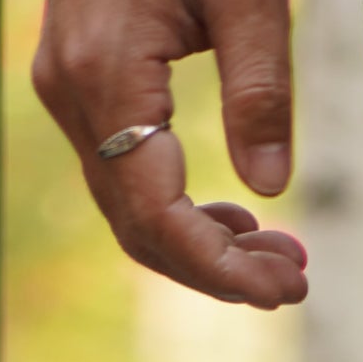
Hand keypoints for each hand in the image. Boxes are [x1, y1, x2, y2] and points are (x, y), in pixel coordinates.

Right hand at [33, 0, 307, 307]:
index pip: (155, 213)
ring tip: (280, 258)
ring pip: (128, 206)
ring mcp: (66, 85)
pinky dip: (179, 207)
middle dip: (217, 269)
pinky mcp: (80, 79)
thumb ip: (260, 90)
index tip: (286, 290)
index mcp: (106, 71)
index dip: (219, 268)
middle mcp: (70, 88)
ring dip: (203, 244)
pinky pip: (123, 170)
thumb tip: (271, 189)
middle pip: (137, 225)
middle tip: (296, 282)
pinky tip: (238, 220)